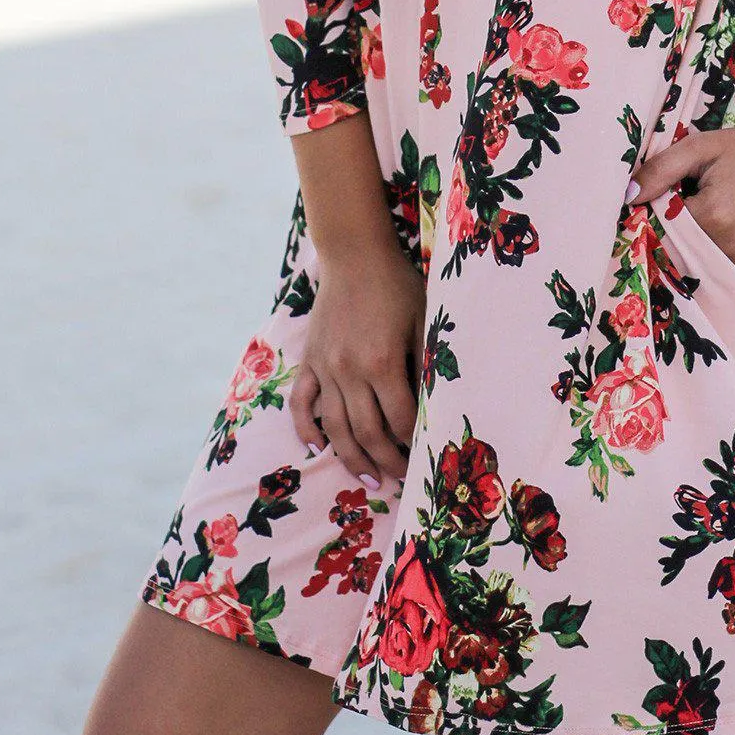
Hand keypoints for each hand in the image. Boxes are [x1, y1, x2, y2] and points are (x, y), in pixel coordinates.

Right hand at [289, 243, 425, 489]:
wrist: (354, 255)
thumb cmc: (397, 285)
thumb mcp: (423, 319)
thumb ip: (425, 363)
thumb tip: (433, 405)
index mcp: (382, 361)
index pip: (400, 418)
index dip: (414, 441)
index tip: (426, 454)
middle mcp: (349, 371)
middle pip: (367, 432)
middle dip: (388, 461)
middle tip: (403, 479)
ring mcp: (325, 368)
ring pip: (335, 427)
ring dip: (352, 458)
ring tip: (370, 479)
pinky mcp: (310, 361)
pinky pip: (301, 402)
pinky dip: (306, 428)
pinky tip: (317, 449)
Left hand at [627, 114, 734, 289]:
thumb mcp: (698, 148)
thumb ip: (660, 171)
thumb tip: (627, 197)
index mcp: (713, 215)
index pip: (663, 234)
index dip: (656, 223)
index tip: (660, 210)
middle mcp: (733, 246)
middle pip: (681, 258)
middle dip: (673, 244)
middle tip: (683, 219)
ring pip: (702, 275)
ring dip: (694, 260)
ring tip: (705, 229)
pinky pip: (727, 285)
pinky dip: (716, 273)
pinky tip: (717, 250)